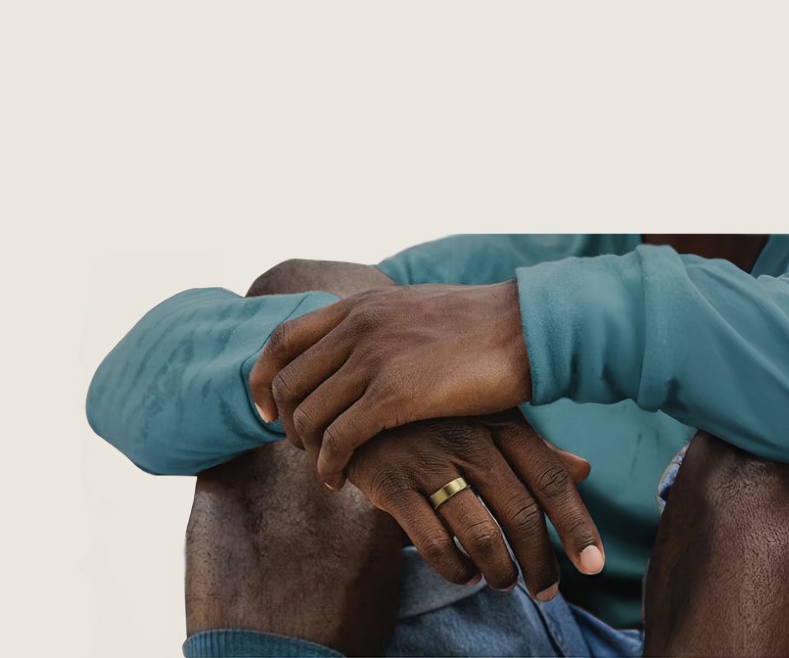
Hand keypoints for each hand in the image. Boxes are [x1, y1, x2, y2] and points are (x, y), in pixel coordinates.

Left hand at [249, 280, 531, 487]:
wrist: (524, 328)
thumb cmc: (480, 326)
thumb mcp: (414, 311)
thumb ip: (380, 324)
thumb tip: (363, 344)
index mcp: (359, 307)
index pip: (282, 340)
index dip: (264, 378)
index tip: (268, 408)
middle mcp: (356, 328)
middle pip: (287, 382)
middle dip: (283, 421)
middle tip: (299, 447)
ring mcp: (373, 359)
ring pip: (308, 414)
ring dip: (307, 449)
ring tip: (323, 468)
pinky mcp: (394, 394)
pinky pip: (338, 439)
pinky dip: (330, 465)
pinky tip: (340, 481)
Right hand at [346, 409, 604, 599]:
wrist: (358, 406)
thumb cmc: (436, 418)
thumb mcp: (486, 421)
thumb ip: (534, 449)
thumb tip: (584, 470)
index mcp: (500, 422)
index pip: (551, 480)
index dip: (576, 526)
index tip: (593, 565)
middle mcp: (469, 438)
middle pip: (521, 513)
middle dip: (539, 563)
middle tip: (546, 592)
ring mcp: (429, 460)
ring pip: (480, 533)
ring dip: (499, 570)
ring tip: (504, 583)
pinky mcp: (392, 484)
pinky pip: (433, 542)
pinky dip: (455, 568)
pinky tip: (463, 574)